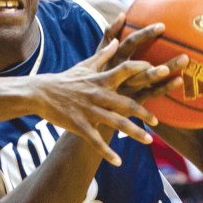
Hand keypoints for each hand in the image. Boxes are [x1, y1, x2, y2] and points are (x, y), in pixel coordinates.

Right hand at [32, 25, 181, 165]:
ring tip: (148, 140)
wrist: (40, 93)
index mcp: (101, 80)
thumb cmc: (65, 79)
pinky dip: (107, 152)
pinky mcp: (79, 125)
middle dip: (143, 113)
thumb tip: (117, 40)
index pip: (126, 70)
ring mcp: (89, 111)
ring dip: (133, 133)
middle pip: (126, 103)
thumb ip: (104, 54)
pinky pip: (96, 141)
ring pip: (115, 123)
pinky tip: (118, 162)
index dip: (143, 70)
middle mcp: (98, 95)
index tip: (162, 73)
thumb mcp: (85, 65)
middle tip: (157, 121)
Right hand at [98, 14, 186, 102]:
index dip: (145, 35)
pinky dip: (164, 88)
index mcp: (113, 59)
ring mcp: (126, 89)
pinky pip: (150, 94)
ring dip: (166, 73)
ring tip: (182, 64)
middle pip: (143, 66)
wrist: (81, 104)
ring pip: (148, 80)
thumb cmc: (92, 75)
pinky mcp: (130, 102)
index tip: (162, 26)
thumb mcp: (96, 54)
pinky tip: (179, 81)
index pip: (129, 44)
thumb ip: (109, 35)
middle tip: (185, 55)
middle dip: (162, 58)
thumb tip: (121, 15)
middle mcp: (120, 74)